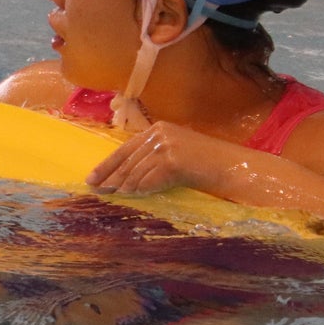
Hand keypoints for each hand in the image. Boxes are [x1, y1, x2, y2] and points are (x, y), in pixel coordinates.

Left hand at [85, 121, 244, 195]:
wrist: (232, 166)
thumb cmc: (205, 163)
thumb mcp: (175, 152)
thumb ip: (151, 157)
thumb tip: (122, 177)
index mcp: (158, 129)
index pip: (124, 148)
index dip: (106, 164)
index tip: (91, 177)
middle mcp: (159, 134)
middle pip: (127, 160)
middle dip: (110, 177)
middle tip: (96, 190)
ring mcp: (165, 146)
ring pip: (136, 171)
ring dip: (123, 186)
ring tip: (112, 195)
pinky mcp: (172, 161)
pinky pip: (149, 179)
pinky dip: (140, 189)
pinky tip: (132, 195)